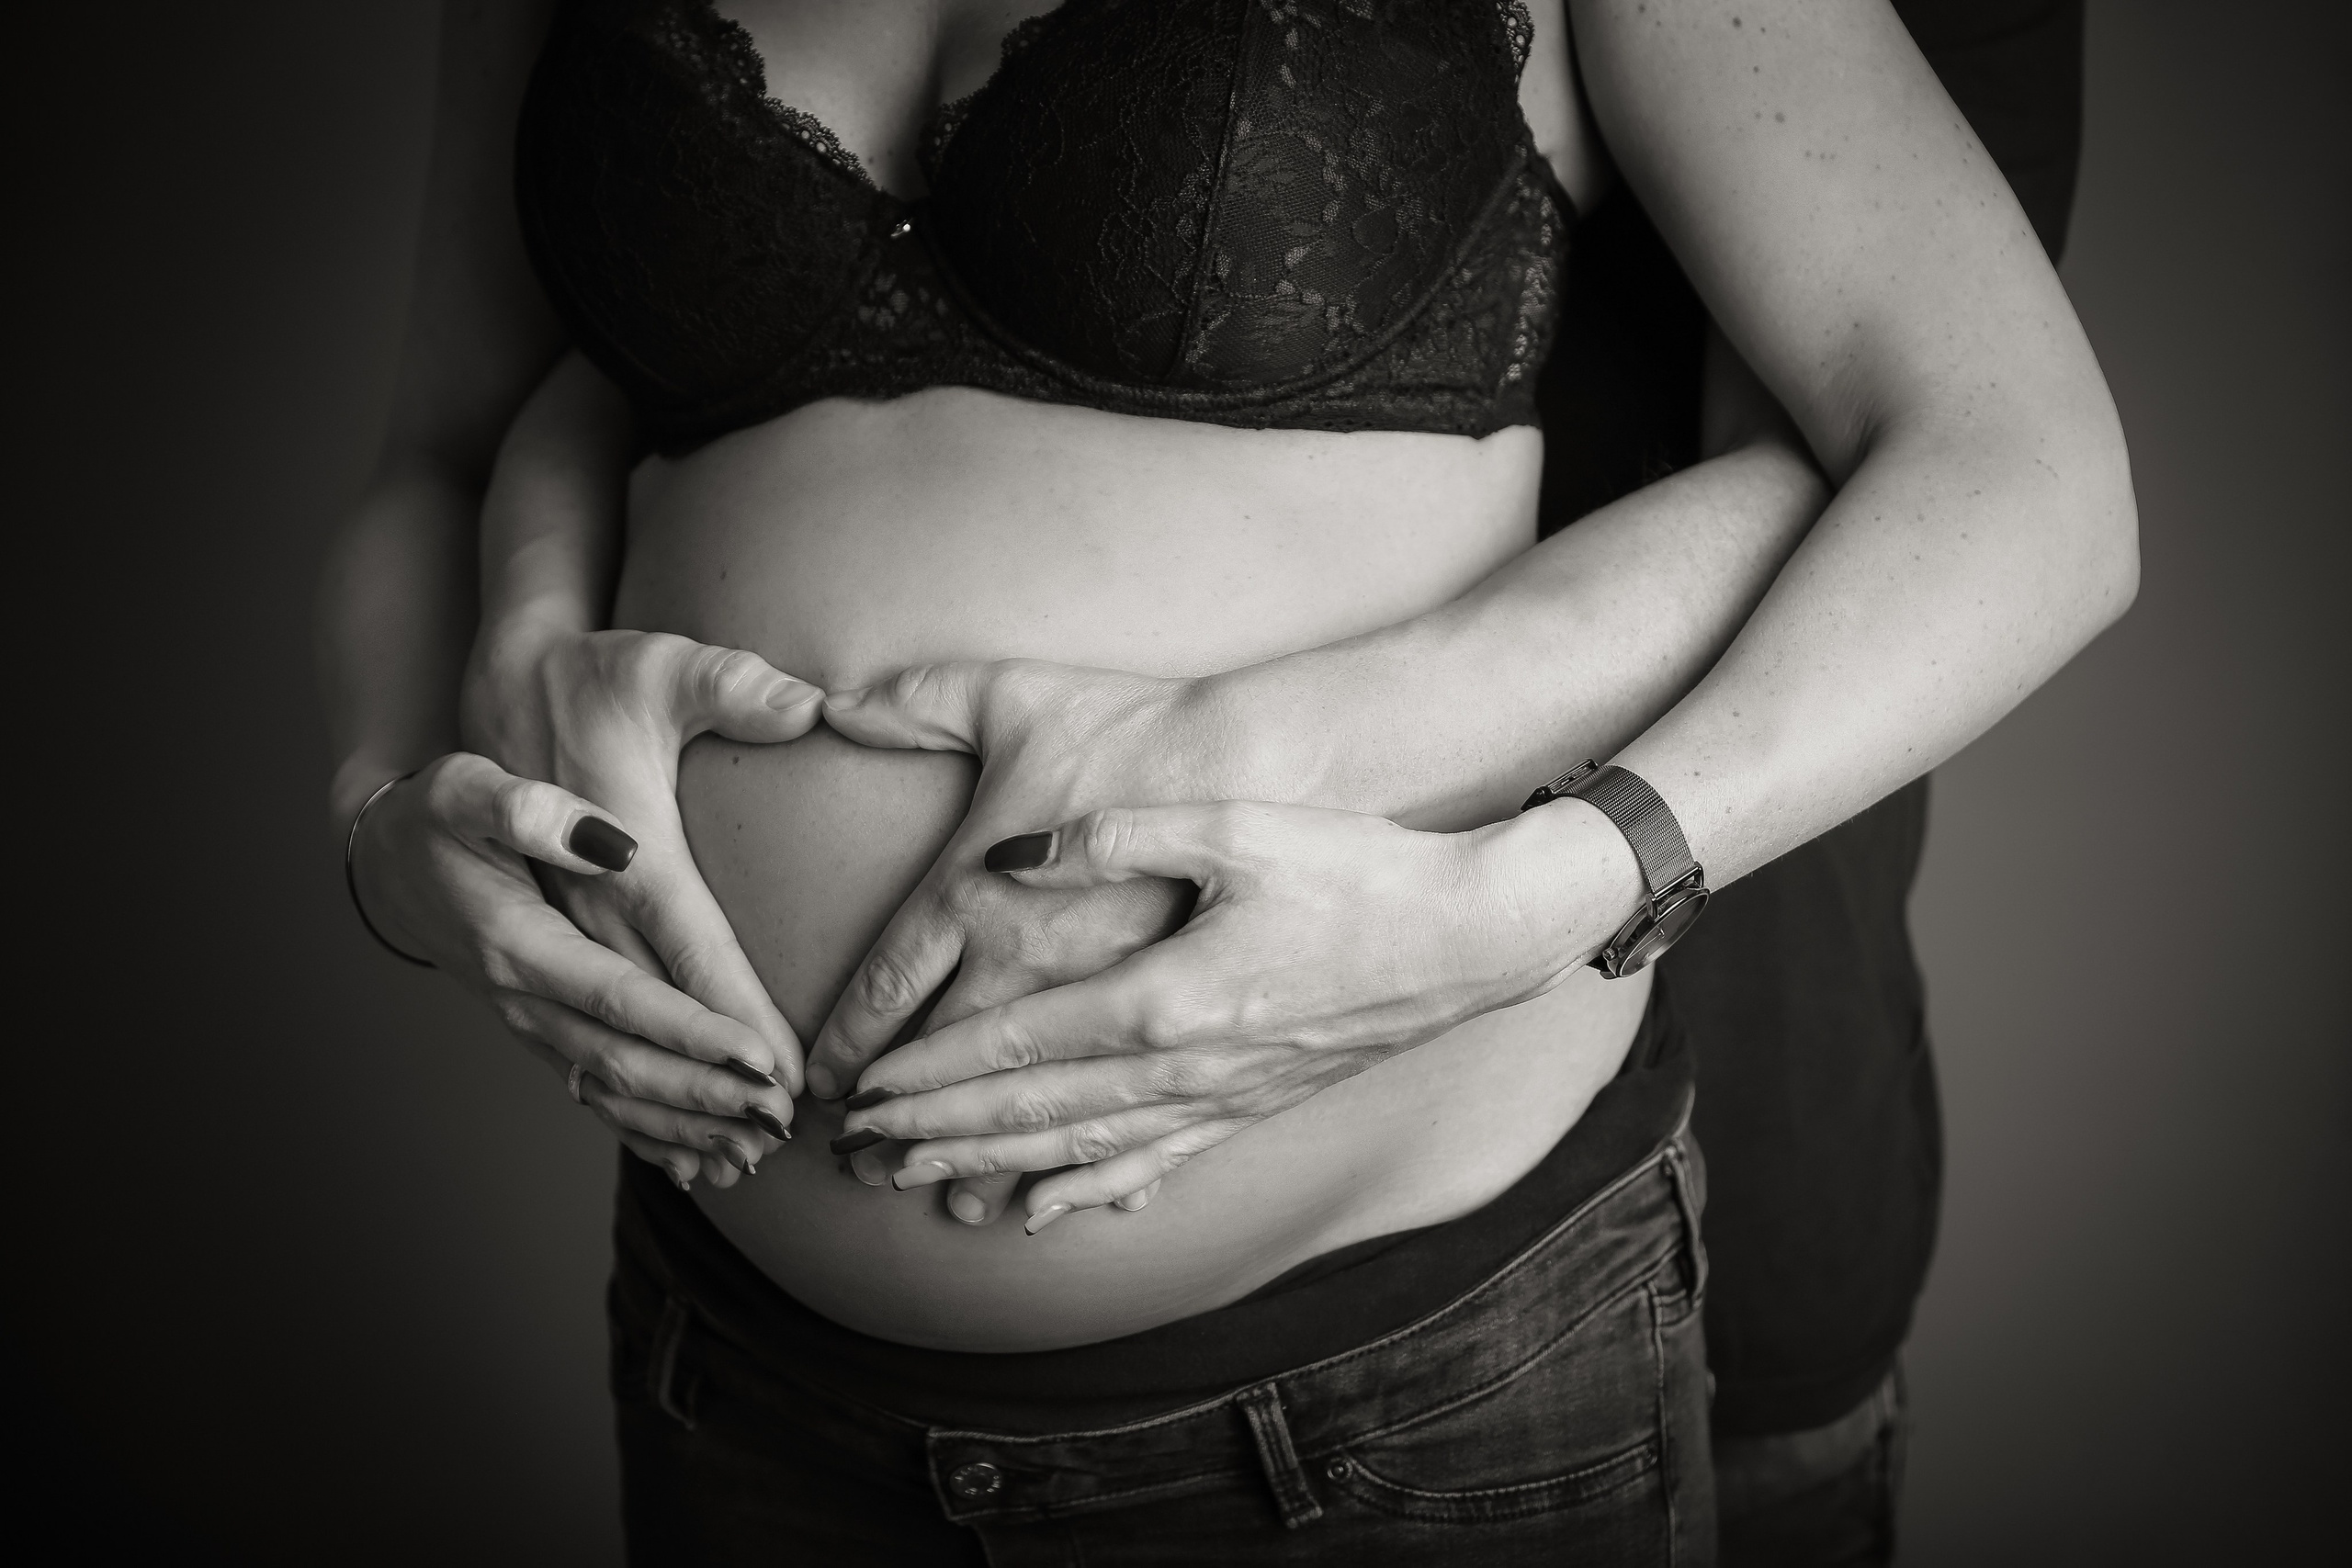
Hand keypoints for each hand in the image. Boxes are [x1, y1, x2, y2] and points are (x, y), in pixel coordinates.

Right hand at [351, 631, 821, 1182]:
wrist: (383, 847)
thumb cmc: (442, 802)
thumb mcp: (470, 785)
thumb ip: (531, 809)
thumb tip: (613, 843)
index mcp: (520, 936)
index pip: (623, 997)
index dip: (694, 1033)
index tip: (761, 1061)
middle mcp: (523, 992)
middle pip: (626, 1061)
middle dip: (706, 1096)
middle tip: (782, 1121)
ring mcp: (527, 1019)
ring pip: (612, 1090)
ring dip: (684, 1126)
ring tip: (758, 1156)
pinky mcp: (536, 1027)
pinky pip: (594, 1094)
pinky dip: (646, 1130)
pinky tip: (700, 1160)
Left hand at [833, 798, 1637, 1230]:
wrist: (1473, 935)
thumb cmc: (1356, 867)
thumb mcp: (1232, 827)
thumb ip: (1112, 835)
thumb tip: (1012, 852)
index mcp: (1162, 999)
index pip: (1015, 1047)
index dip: (929, 1073)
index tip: (861, 1093)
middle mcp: (1181, 1069)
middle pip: (1030, 1114)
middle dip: (934, 1135)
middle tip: (856, 1152)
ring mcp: (1219, 1099)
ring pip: (1079, 1150)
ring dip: (989, 1168)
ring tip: (916, 1184)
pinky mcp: (1251, 1105)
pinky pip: (1152, 1163)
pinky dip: (1087, 1192)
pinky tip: (1044, 1213)